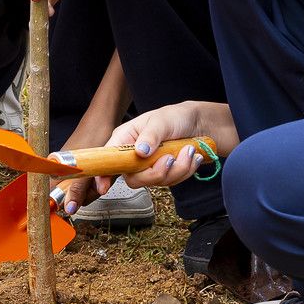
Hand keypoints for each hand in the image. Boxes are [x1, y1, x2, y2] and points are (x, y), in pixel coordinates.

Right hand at [109, 101, 237, 189]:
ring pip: (157, 182)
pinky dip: (186, 170)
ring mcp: (150, 166)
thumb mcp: (161, 121)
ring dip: (178, 168)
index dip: (103, 174)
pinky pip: (172, 181)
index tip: (104, 187)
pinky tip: (192, 156)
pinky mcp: (165, 173)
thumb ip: (150, 136)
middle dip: (156, 173)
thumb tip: (139, 152)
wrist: (200, 124)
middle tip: (171, 158)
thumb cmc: (175, 117)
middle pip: (134, 179)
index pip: (108, 159)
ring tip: (189, 150)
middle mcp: (134, 155)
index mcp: (126, 139)